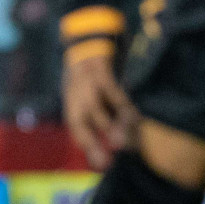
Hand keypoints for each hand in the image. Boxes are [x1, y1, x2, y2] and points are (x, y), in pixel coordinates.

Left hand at [62, 47, 137, 170]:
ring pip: (94, 108)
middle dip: (93, 142)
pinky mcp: (99, 69)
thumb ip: (102, 117)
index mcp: (72, 102)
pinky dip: (120, 103)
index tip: (104, 165)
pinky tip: (131, 115)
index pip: (76, 128)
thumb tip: (118, 145)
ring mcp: (85, 81)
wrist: (90, 39)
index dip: (89, 147)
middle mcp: (75, 93)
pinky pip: (110, 90)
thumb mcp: (92, 95)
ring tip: (121, 143)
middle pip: (80, 121)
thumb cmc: (96, 75)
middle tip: (107, 162)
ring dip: (108, 126)